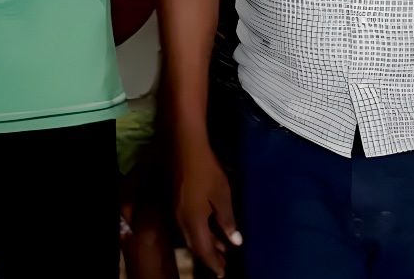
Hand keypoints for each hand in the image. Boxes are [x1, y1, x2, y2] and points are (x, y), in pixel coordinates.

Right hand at [175, 144, 240, 278]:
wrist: (186, 147)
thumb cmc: (206, 171)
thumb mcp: (222, 197)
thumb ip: (228, 220)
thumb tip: (235, 241)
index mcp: (193, 223)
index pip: (203, 251)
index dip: (214, 263)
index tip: (223, 273)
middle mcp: (182, 220)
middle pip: (196, 244)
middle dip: (210, 255)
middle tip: (223, 263)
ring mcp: (178, 210)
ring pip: (193, 233)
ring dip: (207, 241)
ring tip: (223, 246)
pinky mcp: (179, 200)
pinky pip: (190, 223)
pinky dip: (202, 229)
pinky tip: (212, 225)